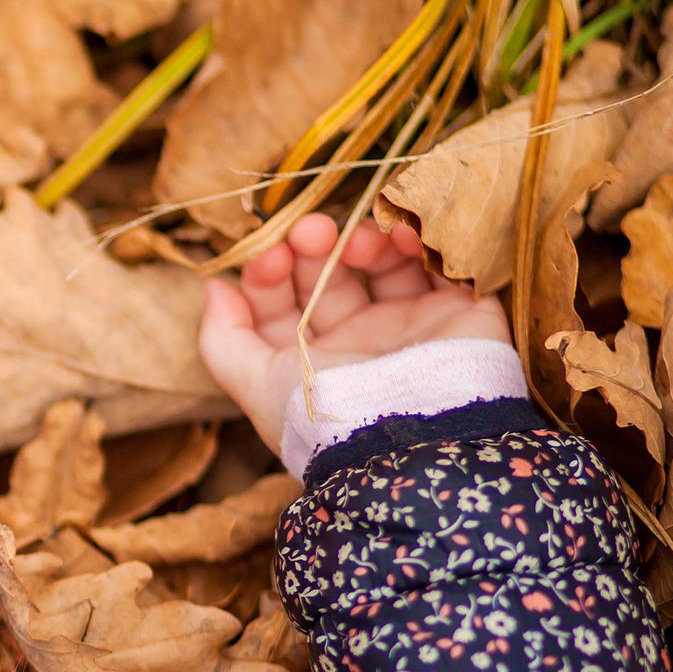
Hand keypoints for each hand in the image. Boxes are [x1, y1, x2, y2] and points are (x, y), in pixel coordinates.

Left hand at [197, 213, 509, 454]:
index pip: (282, 300)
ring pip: (382, 262)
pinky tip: (400, 236)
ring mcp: (409, 325)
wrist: (414, 439)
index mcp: (312, 359)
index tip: (270, 254)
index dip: (269, 270)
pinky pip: (441, 263)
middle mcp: (358, 341)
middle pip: (328, 274)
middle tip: (312, 231)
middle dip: (313, 246)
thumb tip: (213, 287)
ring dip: (363, 239)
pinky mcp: (459, 313)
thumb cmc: (326, 417)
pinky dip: (420, 240)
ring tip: (358, 242)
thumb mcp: (256, 386)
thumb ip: (223, 340)